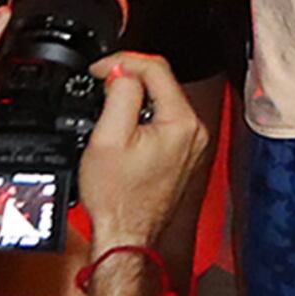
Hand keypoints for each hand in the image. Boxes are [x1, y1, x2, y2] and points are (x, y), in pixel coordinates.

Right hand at [73, 52, 208, 252]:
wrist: (125, 234)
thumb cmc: (118, 199)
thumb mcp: (108, 137)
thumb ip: (119, 94)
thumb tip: (121, 71)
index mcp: (181, 122)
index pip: (156, 68)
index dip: (122, 61)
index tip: (100, 69)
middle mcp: (194, 132)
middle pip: (161, 83)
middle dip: (128, 78)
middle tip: (101, 83)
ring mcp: (191, 144)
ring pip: (162, 101)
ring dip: (134, 97)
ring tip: (108, 107)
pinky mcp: (183, 154)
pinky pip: (164, 121)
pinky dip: (143, 116)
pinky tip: (123, 128)